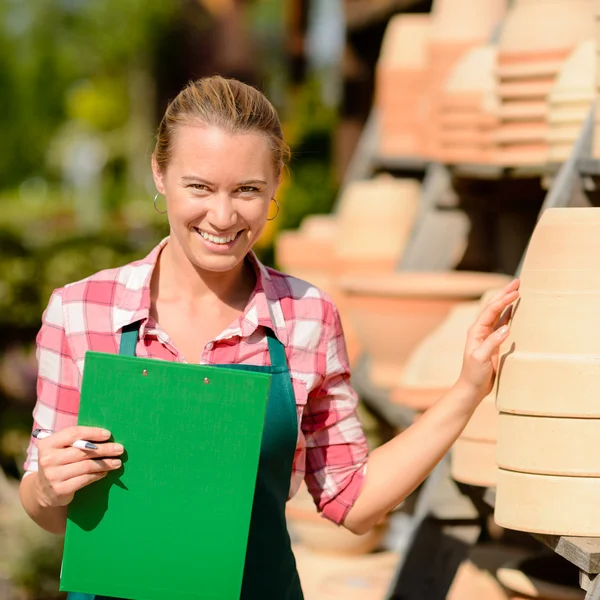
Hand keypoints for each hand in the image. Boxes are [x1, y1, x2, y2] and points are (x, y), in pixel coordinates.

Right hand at [35, 426, 123, 507]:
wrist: (43, 490)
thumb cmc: (59, 462)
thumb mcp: (61, 449)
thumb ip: (77, 441)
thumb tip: (105, 436)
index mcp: (47, 443)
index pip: (73, 433)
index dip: (92, 432)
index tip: (108, 435)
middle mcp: (48, 459)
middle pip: (83, 451)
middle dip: (104, 449)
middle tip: (120, 449)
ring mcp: (53, 475)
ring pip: (86, 466)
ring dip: (105, 463)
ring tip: (117, 462)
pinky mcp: (60, 489)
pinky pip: (85, 479)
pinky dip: (98, 474)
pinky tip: (105, 472)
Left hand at [456, 279, 519, 404]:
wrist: (472, 387)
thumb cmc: (474, 373)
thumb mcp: (481, 358)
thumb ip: (493, 342)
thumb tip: (506, 328)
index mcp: (476, 331)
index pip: (491, 311)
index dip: (503, 300)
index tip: (516, 292)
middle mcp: (481, 330)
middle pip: (494, 307)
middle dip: (505, 294)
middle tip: (518, 282)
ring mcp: (488, 335)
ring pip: (499, 314)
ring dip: (508, 302)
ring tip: (518, 290)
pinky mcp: (494, 342)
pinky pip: (502, 324)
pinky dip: (510, 314)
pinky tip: (515, 309)